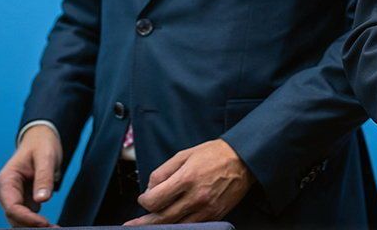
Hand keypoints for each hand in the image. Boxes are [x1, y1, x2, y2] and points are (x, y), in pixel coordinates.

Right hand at [0, 124, 61, 226]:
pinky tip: (51, 226)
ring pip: (19, 219)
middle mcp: (7, 191)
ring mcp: (15, 197)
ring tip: (54, 228)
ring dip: (33, 227)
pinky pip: (28, 216)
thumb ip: (43, 177)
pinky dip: (37, 223)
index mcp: (6, 180)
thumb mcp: (46, 157)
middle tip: (53, 229)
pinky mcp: (25, 200)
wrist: (42, 139)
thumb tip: (42, 200)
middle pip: (14, 216)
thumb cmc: (42, 145)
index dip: (26, 218)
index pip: (12, 206)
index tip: (44, 223)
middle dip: (31, 226)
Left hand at [124, 139, 251, 224]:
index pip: (155, 200)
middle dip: (144, 222)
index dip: (144, 201)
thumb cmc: (214, 154)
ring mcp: (207, 208)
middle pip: (162, 218)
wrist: (244, 159)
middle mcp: (196, 196)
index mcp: (187, 178)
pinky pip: (193, 226)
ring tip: (148, 227)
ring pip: (176, 226)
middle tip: (132, 224)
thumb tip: (150, 189)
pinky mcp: (215, 215)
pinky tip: (172, 223)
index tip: (144, 198)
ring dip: (160, 226)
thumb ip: (163, 172)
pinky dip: (180, 226)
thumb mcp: (185, 154)